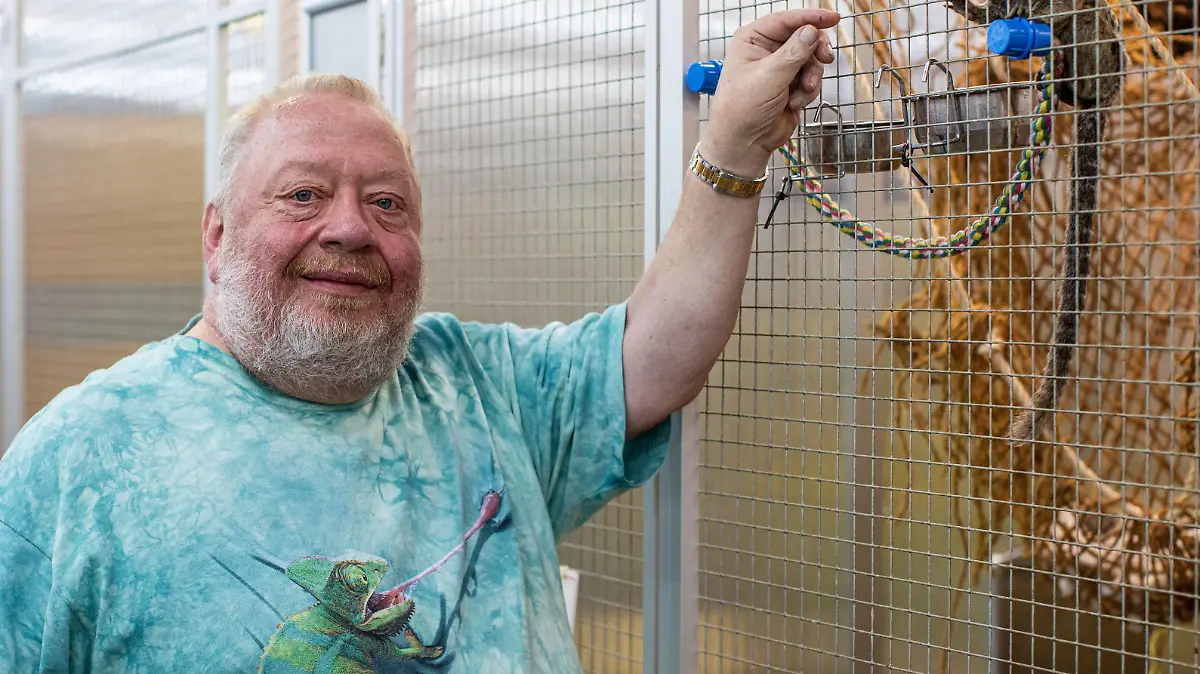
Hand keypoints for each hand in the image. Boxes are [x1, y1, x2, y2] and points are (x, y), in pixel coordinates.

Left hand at [700, 9, 840, 176]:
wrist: (744, 143)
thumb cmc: (741, 109)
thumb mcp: (769, 76)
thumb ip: (793, 52)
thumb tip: (812, 32)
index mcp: (752, 39)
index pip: (786, 20)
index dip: (811, 17)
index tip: (833, 18)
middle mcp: (766, 50)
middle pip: (804, 37)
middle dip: (814, 51)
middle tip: (825, 59)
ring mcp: (780, 68)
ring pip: (811, 59)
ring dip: (811, 76)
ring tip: (802, 91)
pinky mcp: (791, 84)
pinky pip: (811, 78)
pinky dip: (808, 91)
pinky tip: (794, 102)